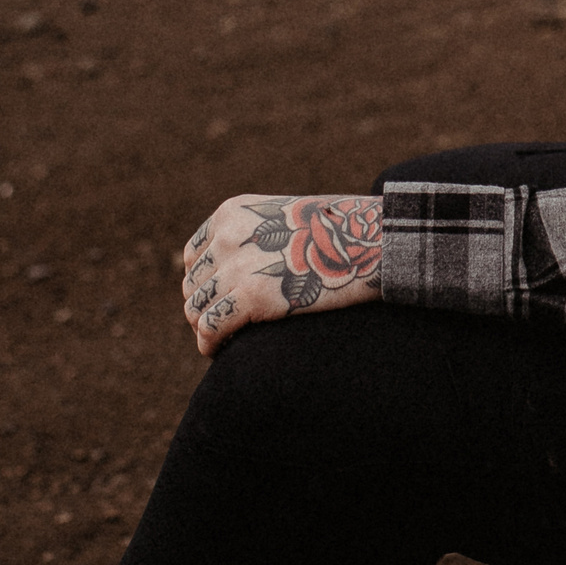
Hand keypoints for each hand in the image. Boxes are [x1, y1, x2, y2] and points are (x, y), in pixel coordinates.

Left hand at [177, 194, 383, 356]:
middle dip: (204, 308)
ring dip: (206, 329)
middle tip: (224, 327)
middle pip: (193, 285)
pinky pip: (210, 329)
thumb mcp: (286, 219)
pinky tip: (219, 352)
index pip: (194, 255)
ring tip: (222, 342)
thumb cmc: (339, 234)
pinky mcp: (251, 297)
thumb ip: (255, 238)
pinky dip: (209, 345)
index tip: (217, 301)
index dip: (203, 282)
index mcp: (234, 212)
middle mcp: (228, 236)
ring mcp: (237, 266)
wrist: (372, 239)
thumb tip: (235, 277)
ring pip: (195, 310)